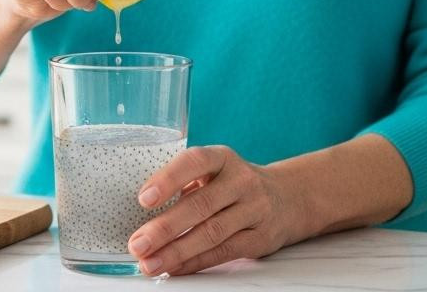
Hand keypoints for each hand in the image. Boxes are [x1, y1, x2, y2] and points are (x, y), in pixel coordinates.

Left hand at [126, 145, 308, 275]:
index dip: (168, 179)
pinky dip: (195, 262)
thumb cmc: (234, 184)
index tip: (143, 198)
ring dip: (176, 251)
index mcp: (222, 158)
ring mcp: (254, 210)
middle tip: (138, 243)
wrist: (287, 198)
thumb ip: (185, 184)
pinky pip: (224, 252)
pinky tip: (175, 267)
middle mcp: (241, 181)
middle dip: (165, 228)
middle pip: (201, 205)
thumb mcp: (213, 171)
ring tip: (150, 262)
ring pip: (212, 233)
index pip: (194, 162)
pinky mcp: (261, 238)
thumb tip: (142, 213)